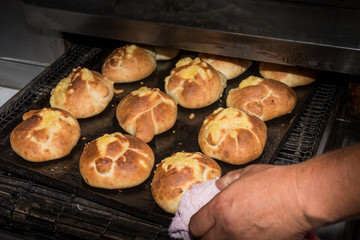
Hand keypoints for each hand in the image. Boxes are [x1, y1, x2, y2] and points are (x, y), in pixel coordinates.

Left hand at [189, 164, 311, 239]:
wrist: (301, 196)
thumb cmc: (278, 183)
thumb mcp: (247, 174)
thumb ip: (229, 181)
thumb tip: (220, 185)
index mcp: (220, 207)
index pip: (195, 225)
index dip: (196, 227)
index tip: (199, 226)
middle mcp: (228, 227)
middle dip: (206, 237)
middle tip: (212, 232)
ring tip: (230, 235)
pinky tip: (246, 237)